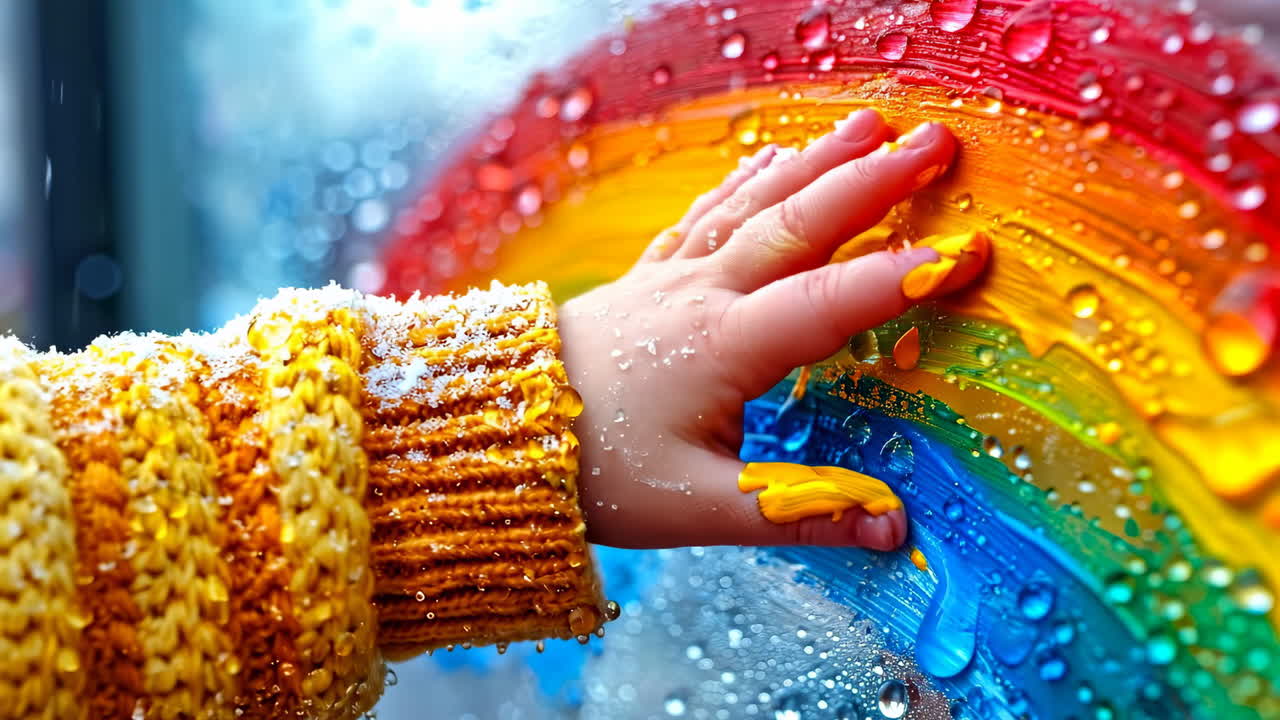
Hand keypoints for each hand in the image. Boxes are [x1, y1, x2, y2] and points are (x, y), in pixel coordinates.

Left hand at [559, 109, 987, 550]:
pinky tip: (770, 157)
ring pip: (754, 204)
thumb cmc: (599, 470)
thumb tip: (892, 528)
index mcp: (722, 348)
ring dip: (816, 161)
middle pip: (797, 225)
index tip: (966, 253)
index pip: (827, 304)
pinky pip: (705, 214)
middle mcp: (702, 296)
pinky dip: (745, 180)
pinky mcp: (651, 277)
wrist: (503, 431)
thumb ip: (794, 513)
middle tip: (935, 142)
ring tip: (869, 124)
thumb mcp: (697, 507)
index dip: (899, 280)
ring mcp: (673, 278)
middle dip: (871, 181)